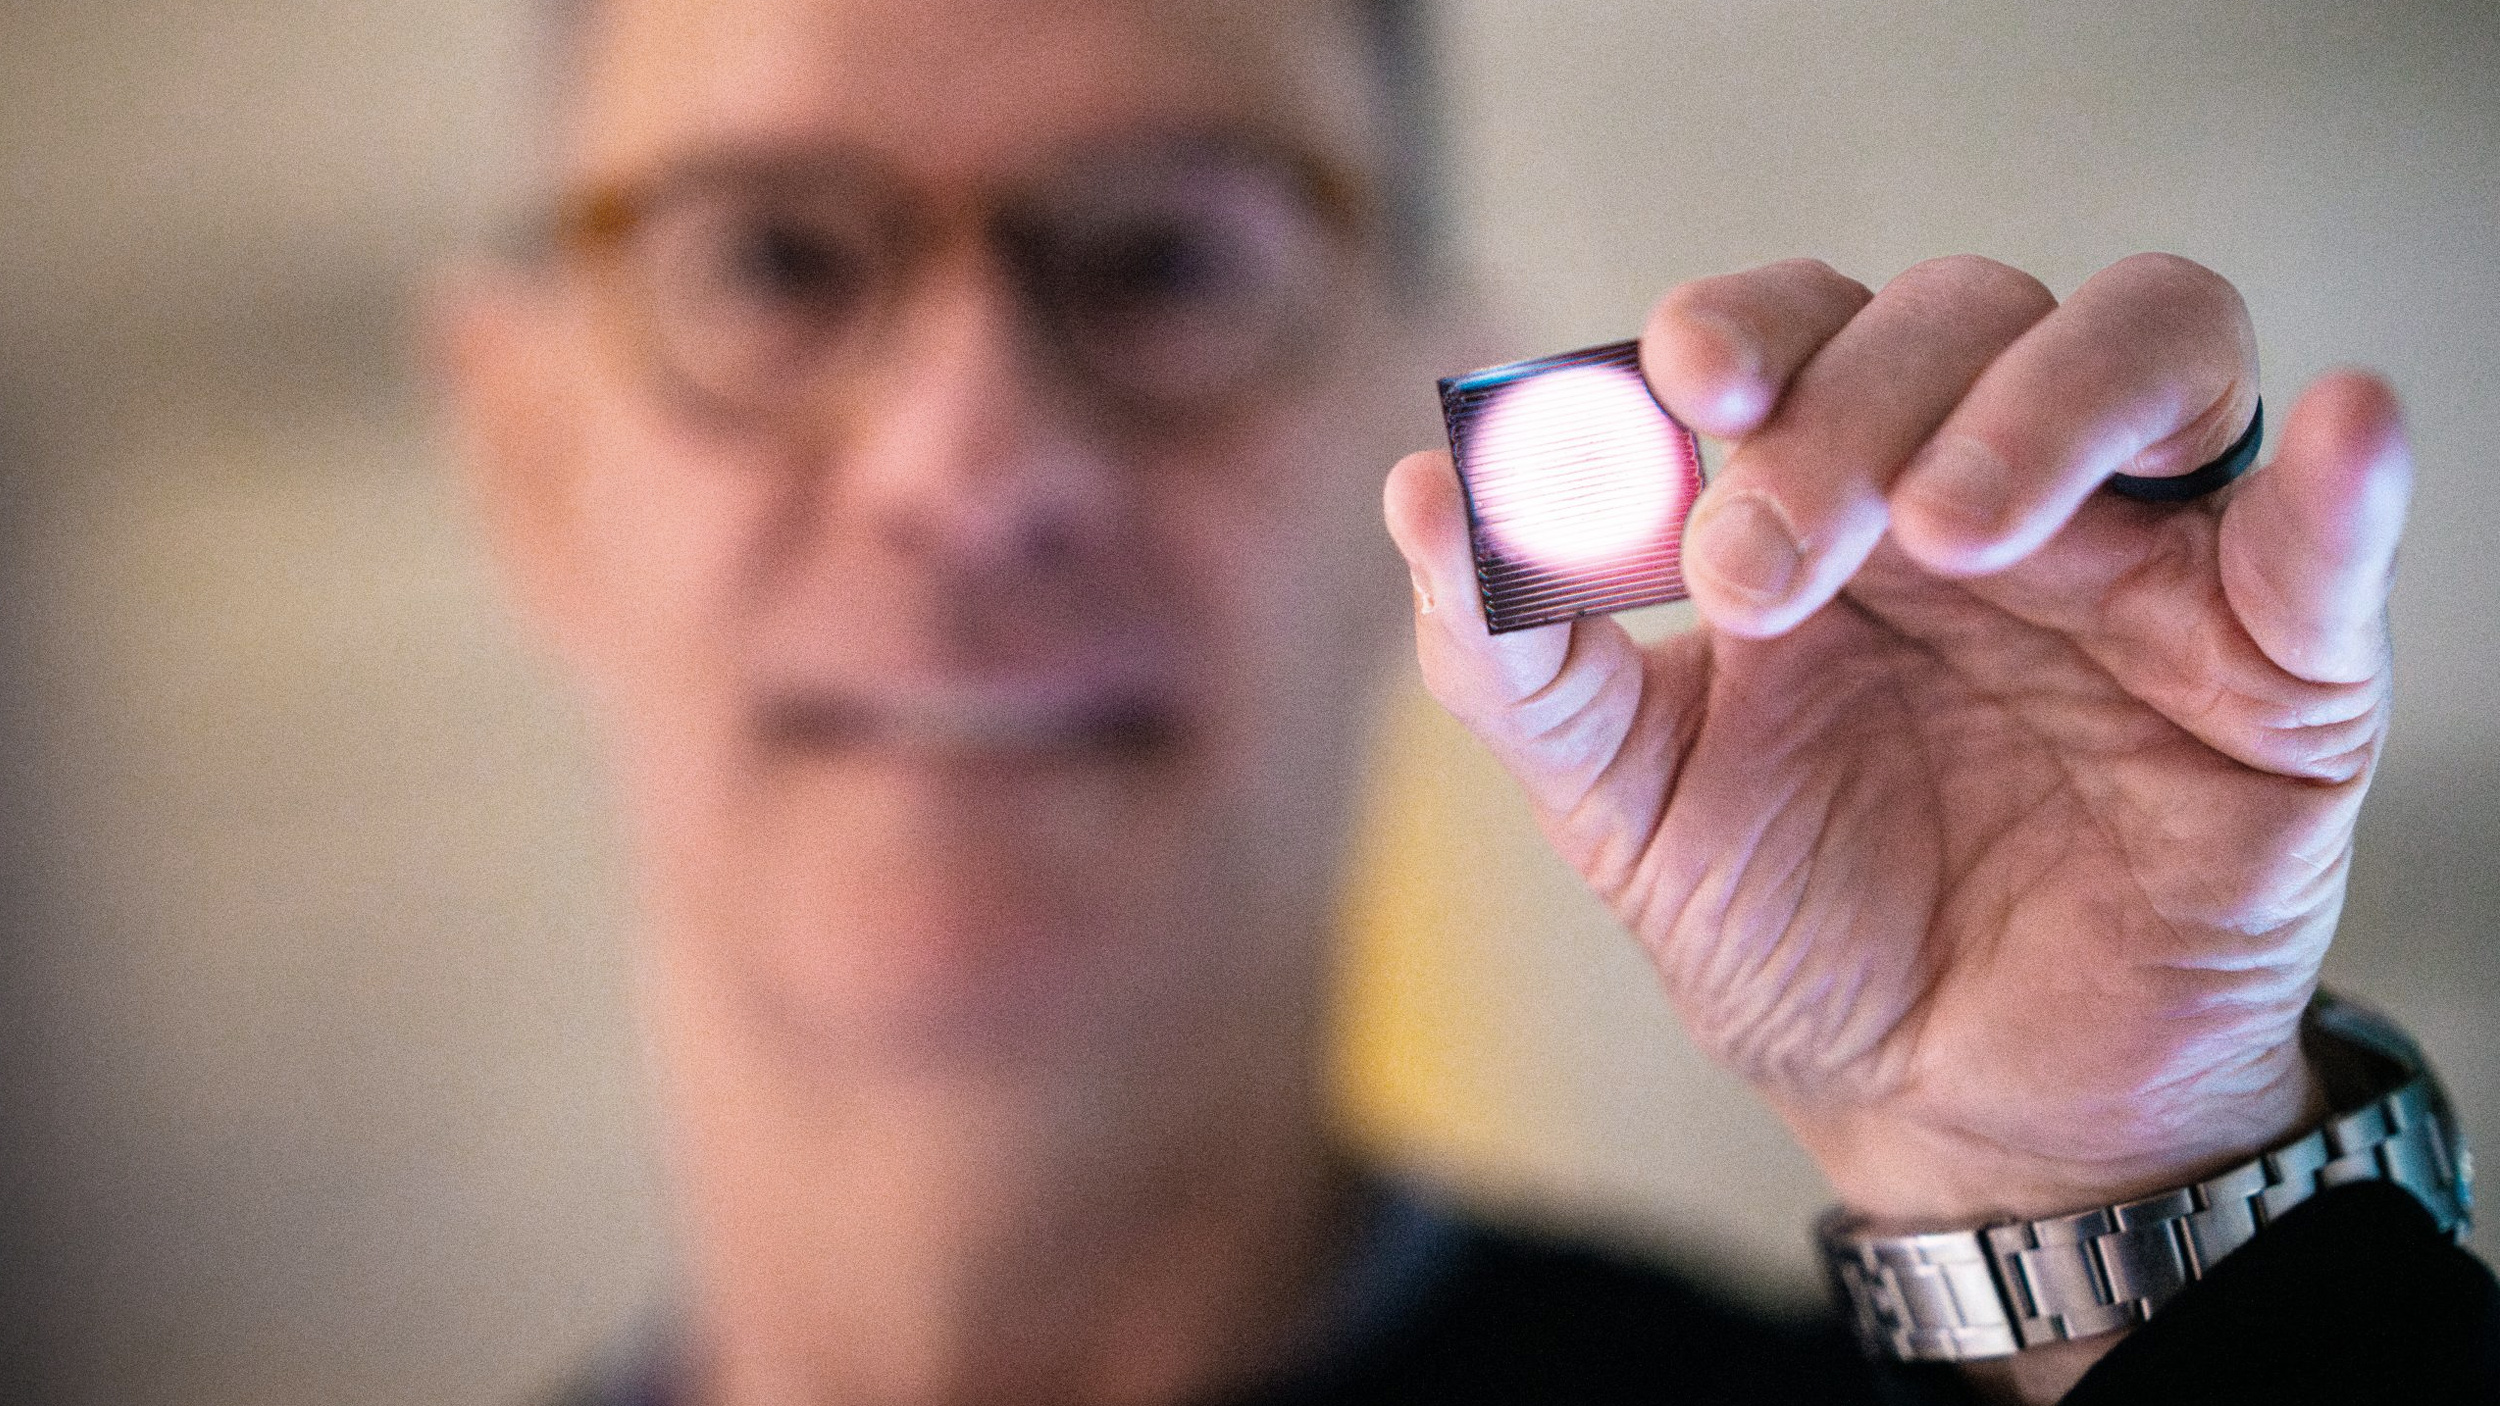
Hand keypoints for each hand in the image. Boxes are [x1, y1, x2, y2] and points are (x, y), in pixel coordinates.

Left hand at [1384, 254, 2412, 1229]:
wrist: (1948, 1114)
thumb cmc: (1796, 933)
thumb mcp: (1623, 805)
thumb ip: (1516, 657)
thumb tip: (1423, 483)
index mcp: (1822, 502)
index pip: (1797, 331)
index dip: (1743, 325)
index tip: (1680, 385)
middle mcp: (1982, 494)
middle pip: (1953, 318)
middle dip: (1845, 415)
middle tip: (1757, 571)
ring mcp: (2136, 560)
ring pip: (2144, 346)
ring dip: (2039, 404)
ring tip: (1950, 534)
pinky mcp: (2278, 663)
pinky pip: (2326, 530)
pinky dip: (2337, 474)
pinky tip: (2334, 436)